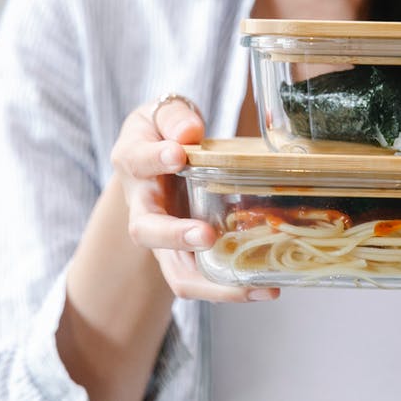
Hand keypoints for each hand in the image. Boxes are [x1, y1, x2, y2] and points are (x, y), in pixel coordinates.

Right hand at [110, 98, 279, 302]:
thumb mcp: (163, 112)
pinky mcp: (189, 255)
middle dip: (175, 236)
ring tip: (251, 285)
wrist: (158, 158)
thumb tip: (189, 133)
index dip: (154, 159)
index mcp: (133, 163)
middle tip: (206, 234)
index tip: (178, 154)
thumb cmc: (164, 132)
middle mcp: (144, 207)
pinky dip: (233, 289)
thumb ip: (174, 116)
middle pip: (146, 231)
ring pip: (176, 272)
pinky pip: (205, 279)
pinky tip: (267, 287)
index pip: (136, 161)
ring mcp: (166, 238)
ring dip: (212, 284)